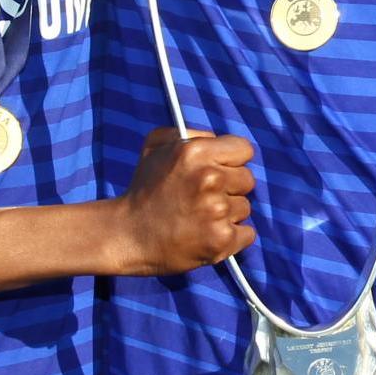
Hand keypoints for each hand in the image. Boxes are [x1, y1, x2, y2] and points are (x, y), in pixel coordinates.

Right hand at [117, 127, 254, 273]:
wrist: (127, 235)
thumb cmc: (144, 190)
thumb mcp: (156, 146)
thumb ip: (192, 134)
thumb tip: (219, 140)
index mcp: (196, 152)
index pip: (244, 150)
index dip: (232, 160)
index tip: (220, 170)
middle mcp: (210, 179)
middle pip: (247, 179)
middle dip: (230, 188)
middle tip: (203, 197)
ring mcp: (217, 211)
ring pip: (245, 208)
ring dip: (228, 214)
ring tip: (199, 218)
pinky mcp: (221, 240)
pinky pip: (246, 234)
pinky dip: (232, 237)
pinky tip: (208, 234)